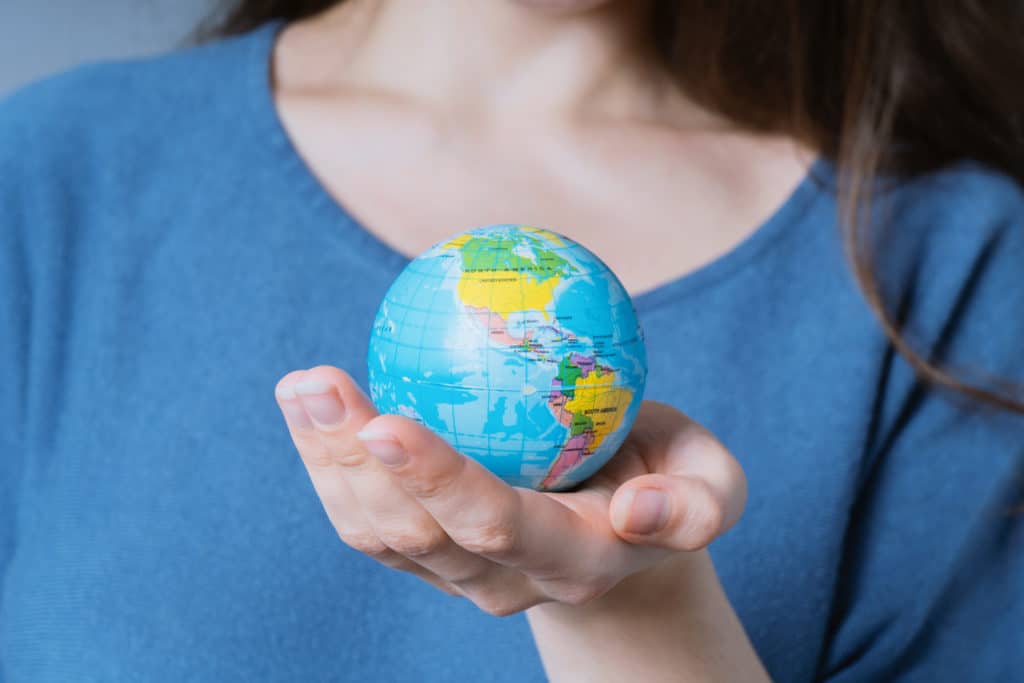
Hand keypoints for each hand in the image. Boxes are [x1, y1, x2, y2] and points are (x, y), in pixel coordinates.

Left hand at [274, 365, 746, 615]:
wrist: (623, 531)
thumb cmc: (668, 484)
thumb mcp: (713, 485)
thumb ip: (700, 505)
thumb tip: (636, 511)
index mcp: (571, 561)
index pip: (495, 526)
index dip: (438, 480)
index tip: (387, 420)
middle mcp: (502, 579)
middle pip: (413, 535)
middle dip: (353, 465)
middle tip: (315, 383)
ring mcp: (454, 571)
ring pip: (374, 530)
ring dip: (323, 461)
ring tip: (300, 385)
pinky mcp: (426, 550)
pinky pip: (366, 515)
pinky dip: (327, 462)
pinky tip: (310, 402)